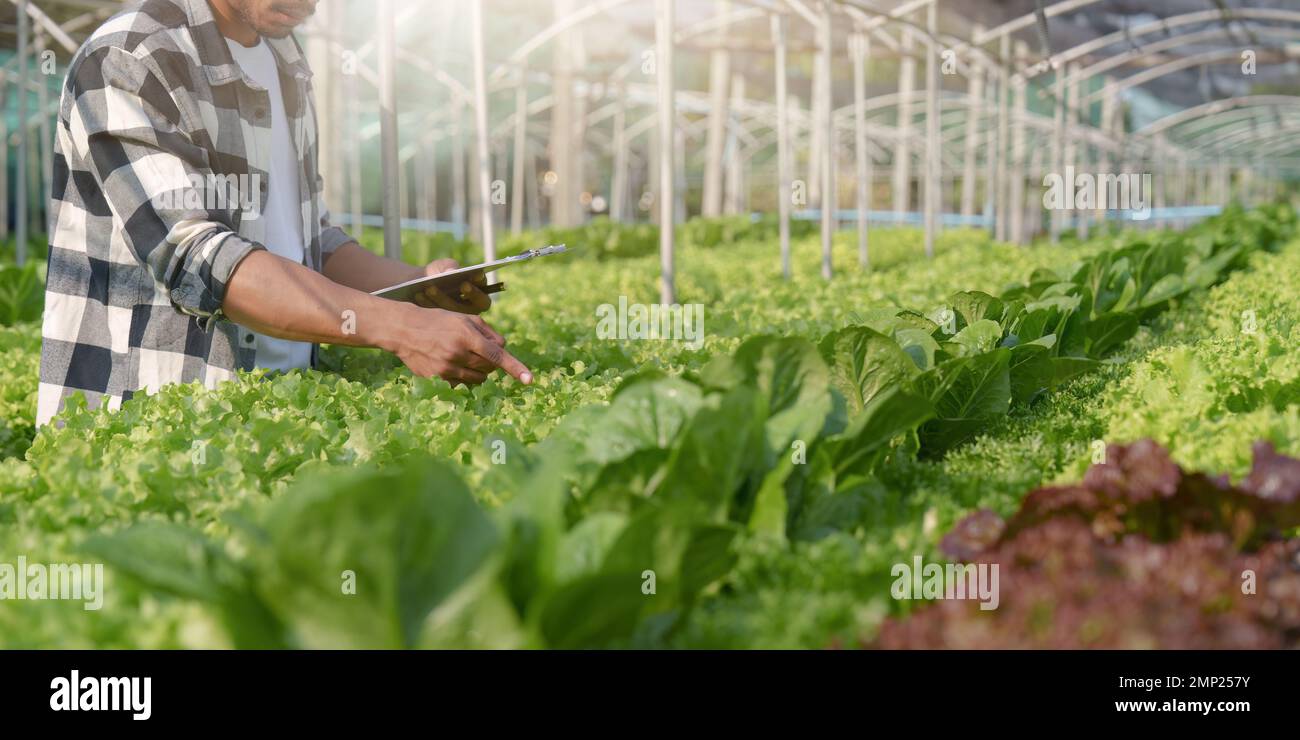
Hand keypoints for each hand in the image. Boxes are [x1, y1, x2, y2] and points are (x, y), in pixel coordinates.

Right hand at [386, 302, 530, 386]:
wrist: (404, 330)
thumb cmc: (438, 321)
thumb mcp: (464, 318)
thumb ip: (487, 332)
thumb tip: (504, 348)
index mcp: (467, 337)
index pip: (497, 356)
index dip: (515, 368)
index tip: (529, 380)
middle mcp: (458, 354)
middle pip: (490, 368)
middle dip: (490, 361)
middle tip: (478, 349)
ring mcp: (447, 369)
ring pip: (478, 379)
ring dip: (479, 370)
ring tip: (464, 355)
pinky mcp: (437, 379)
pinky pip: (461, 383)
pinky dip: (462, 375)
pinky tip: (449, 361)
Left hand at [412, 258, 491, 313]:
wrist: (415, 286)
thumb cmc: (435, 273)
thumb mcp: (441, 266)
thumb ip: (448, 265)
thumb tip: (452, 271)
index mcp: (477, 288)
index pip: (485, 287)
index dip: (482, 282)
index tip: (477, 275)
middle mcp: (473, 305)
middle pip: (479, 304)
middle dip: (473, 293)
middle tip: (464, 284)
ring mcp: (459, 317)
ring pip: (457, 311)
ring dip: (444, 299)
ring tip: (430, 287)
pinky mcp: (444, 324)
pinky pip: (440, 317)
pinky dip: (429, 304)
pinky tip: (419, 295)